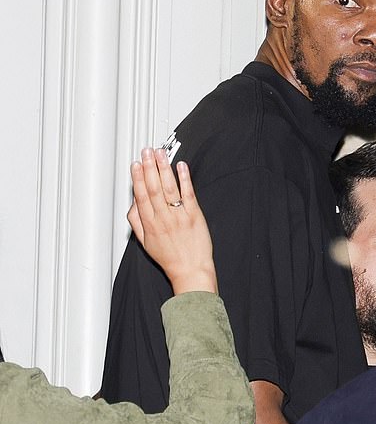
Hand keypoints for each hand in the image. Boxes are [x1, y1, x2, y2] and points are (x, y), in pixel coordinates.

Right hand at [127, 148, 217, 294]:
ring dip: (164, 169)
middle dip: (148, 168)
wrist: (191, 270)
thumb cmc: (170, 258)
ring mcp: (179, 216)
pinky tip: (181, 167)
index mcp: (150, 224)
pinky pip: (188, 194)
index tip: (135, 165)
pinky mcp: (194, 216)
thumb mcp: (145, 243)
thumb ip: (136, 221)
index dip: (137, 179)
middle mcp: (163, 218)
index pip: (141, 196)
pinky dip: (184, 179)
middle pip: (154, 188)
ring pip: (169, 188)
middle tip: (146, 152)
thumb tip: (133, 204)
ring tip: (160, 154)